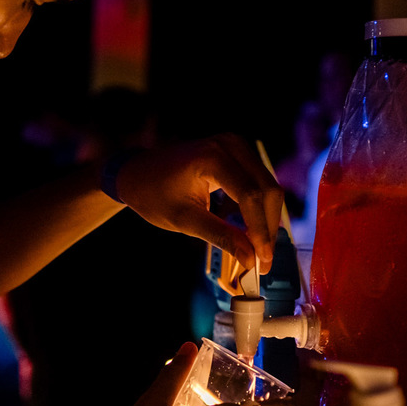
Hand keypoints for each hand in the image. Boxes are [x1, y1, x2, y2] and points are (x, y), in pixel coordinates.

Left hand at [114, 134, 282, 268]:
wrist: (138, 173)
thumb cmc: (154, 195)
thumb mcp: (185, 220)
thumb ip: (221, 237)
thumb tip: (252, 259)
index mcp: (212, 157)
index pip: (250, 196)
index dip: (260, 231)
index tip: (262, 260)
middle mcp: (228, 145)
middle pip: (267, 190)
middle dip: (268, 227)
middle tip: (263, 260)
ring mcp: (235, 145)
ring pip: (268, 186)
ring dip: (266, 219)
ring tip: (256, 248)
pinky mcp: (237, 152)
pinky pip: (259, 182)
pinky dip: (258, 207)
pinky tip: (247, 229)